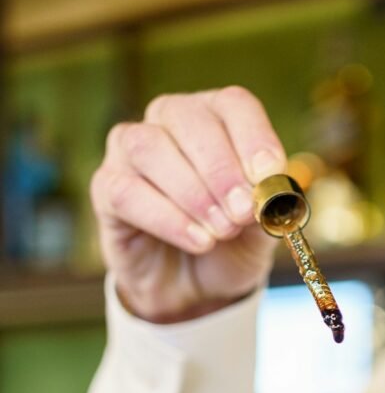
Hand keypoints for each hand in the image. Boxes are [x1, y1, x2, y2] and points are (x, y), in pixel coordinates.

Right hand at [90, 87, 286, 322]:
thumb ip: (268, 206)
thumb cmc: (229, 244)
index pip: (233, 105)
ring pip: (149, 148)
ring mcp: (130, 151)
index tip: (268, 176)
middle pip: (189, 120)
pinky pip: (127, 192)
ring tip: (221, 231)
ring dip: (192, 193)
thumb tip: (269, 192)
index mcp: (215, 118)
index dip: (253, 138)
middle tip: (243, 212)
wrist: (193, 287)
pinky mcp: (106, 188)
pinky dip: (167, 219)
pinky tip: (198, 241)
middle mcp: (168, 122)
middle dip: (221, 169)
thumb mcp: (261, 227)